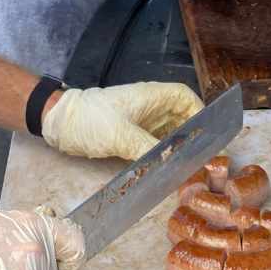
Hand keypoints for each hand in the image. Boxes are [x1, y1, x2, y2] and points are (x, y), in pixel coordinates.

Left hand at [42, 82, 202, 159]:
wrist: (60, 125)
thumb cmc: (90, 119)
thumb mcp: (121, 135)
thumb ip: (150, 151)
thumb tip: (173, 166)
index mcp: (152, 96)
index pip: (185, 97)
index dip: (200, 113)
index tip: (209, 136)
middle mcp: (150, 108)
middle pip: (182, 119)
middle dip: (193, 138)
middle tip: (203, 161)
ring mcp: (142, 123)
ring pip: (170, 135)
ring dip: (178, 150)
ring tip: (189, 170)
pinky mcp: (132, 137)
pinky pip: (155, 147)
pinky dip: (163, 158)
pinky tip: (168, 173)